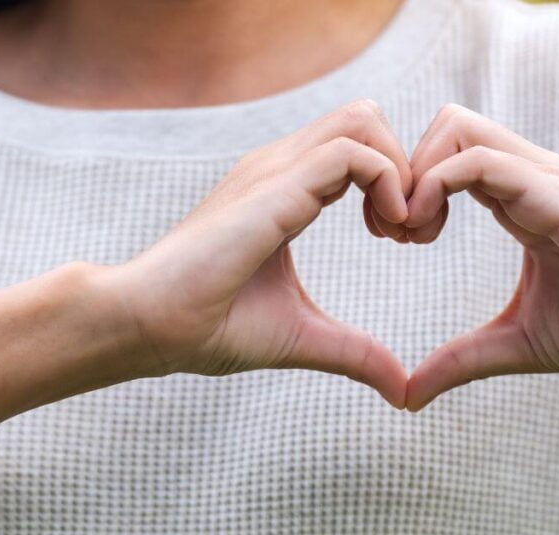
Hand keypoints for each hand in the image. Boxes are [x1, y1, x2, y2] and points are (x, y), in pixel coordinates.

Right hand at [106, 100, 411, 407]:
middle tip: (410, 232)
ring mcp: (275, 171)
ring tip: (399, 231)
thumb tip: (402, 392)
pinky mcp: (274, 189)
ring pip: (364, 120)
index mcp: (286, 190)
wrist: (148, 326)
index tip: (402, 240)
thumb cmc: (210, 327)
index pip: (358, 146)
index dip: (397, 184)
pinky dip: (388, 182)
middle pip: (367, 118)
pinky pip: (351, 153)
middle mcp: (281, 168)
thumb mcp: (303, 337)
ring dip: (401, 171)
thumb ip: (355, 354)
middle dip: (408, 166)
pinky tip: (386, 231)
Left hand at [401, 105, 558, 410]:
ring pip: (458, 129)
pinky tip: (428, 232)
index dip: (408, 189)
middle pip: (447, 126)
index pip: (448, 157)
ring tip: (410, 233)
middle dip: (403, 169)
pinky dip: (438, 184)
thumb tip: (408, 398)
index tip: (394, 239)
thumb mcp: (512, 345)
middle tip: (395, 231)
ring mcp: (544, 180)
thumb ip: (458, 362)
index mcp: (517, 200)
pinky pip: (484, 162)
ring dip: (417, 174)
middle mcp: (528, 178)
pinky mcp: (557, 196)